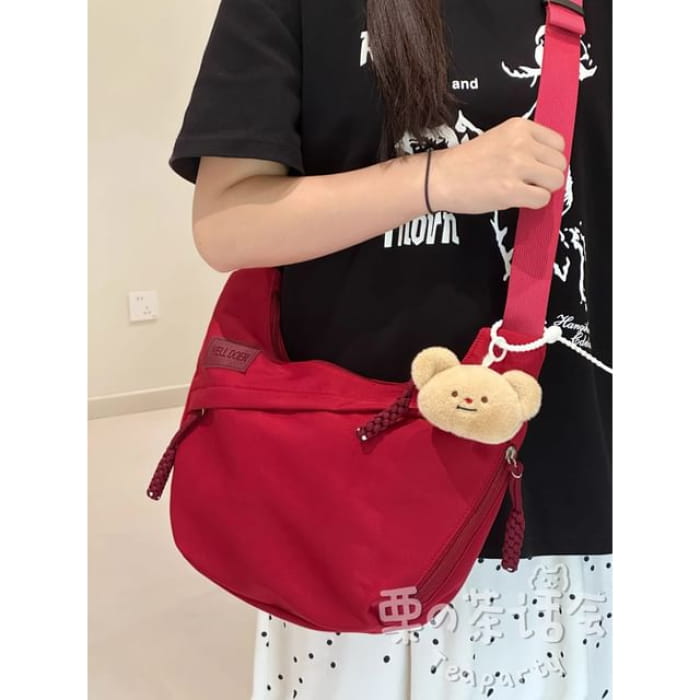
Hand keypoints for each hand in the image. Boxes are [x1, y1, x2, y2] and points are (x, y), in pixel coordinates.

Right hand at [428, 116, 567, 213]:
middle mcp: (521, 144)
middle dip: (547, 176)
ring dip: (542, 190)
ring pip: (555, 181)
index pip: (558, 143)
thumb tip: (549, 163)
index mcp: (519, 127)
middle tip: (528, 181)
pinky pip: (542, 199)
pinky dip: (533, 203)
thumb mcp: (499, 139)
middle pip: (559, 163)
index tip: (535, 167)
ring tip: (523, 190)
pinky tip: (516, 199)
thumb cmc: (466, 163)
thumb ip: (525, 145)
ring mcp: (517, 167)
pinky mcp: (511, 190)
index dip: (548, 159)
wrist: (441, 178)